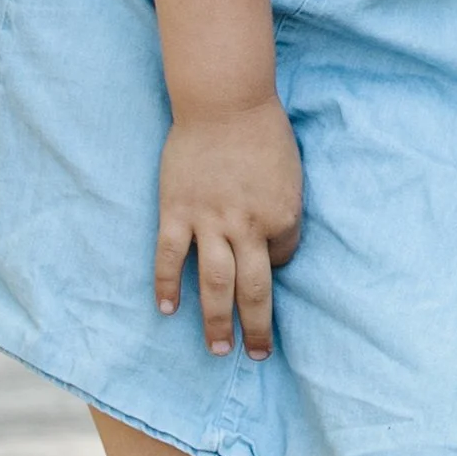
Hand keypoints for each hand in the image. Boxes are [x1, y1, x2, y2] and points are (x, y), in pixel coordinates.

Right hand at [153, 101, 304, 357]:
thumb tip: (270, 245)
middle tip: (257, 355)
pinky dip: (168, 286)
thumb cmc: (263, 132)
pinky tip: (167, 310)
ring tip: (219, 349)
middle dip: (257, 327)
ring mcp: (210, 220)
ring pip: (214, 283)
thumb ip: (279, 212)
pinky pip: (171, 257)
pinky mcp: (177, 211)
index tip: (265, 266)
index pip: (282, 258)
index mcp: (283, 215)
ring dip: (217, 321)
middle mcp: (248, 225)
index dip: (275, 265)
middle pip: (254, 289)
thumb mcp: (288, 174)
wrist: (225, 100)